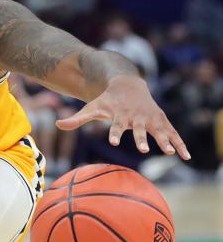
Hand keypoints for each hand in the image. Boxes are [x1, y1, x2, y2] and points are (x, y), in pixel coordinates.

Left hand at [56, 75, 189, 158]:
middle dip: (141, 138)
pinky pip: (172, 133)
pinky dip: (180, 143)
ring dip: (164, 141)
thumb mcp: (91, 108)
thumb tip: (57, 124)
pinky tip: (185, 156)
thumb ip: (76, 119)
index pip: (116, 126)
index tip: (114, 142)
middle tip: (142, 150)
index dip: (115, 133)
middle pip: (138, 129)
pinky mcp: (161, 121)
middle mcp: (136, 117)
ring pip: (158, 131)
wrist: (127, 84)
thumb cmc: (107, 101)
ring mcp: (150, 118)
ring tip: (170, 153)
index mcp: (120, 115)